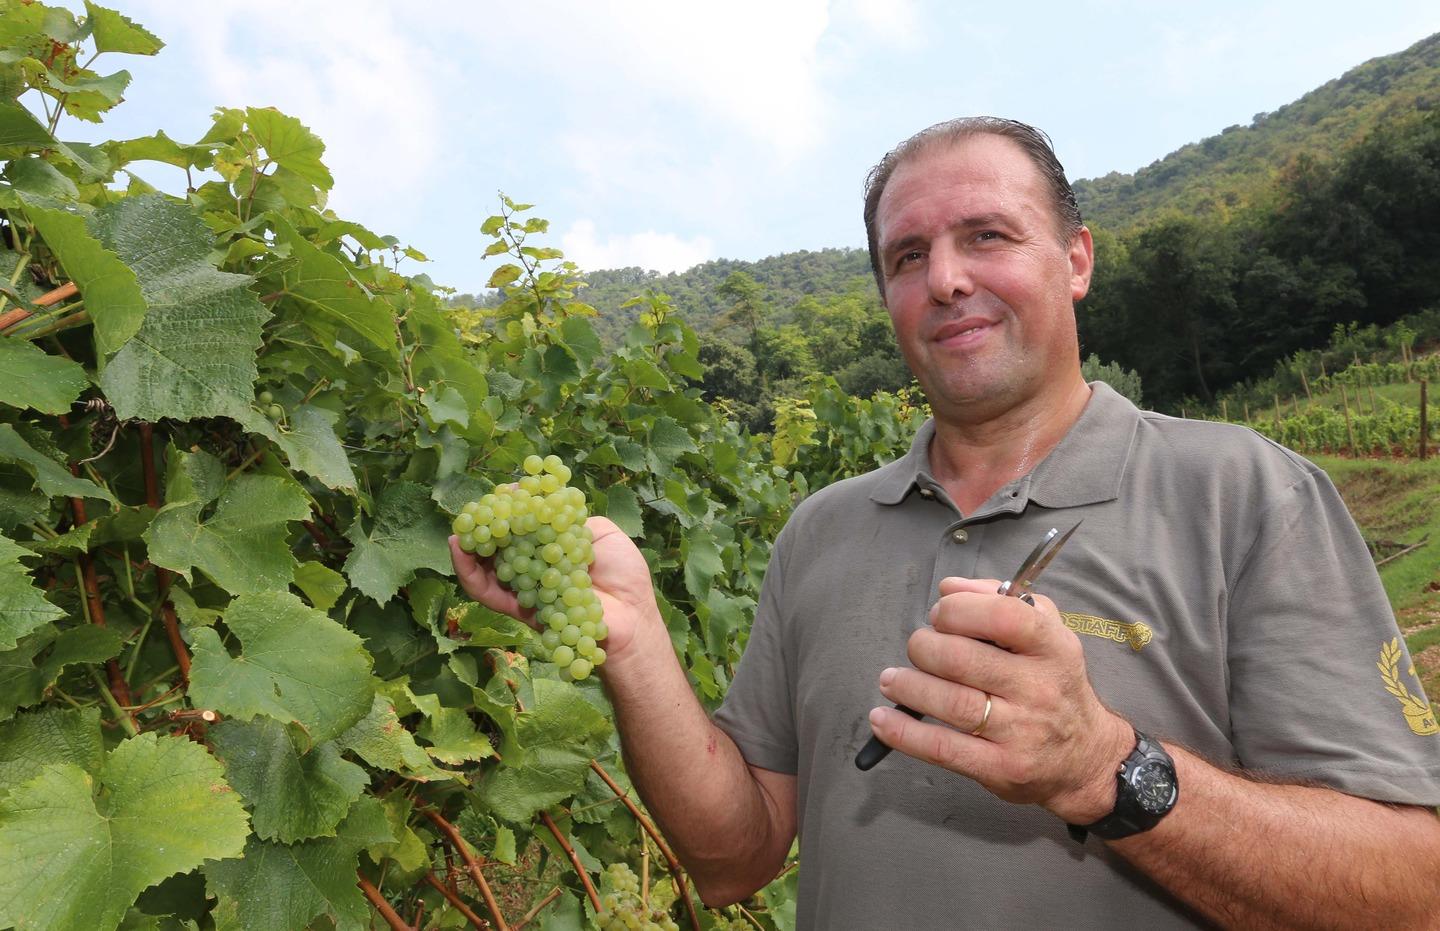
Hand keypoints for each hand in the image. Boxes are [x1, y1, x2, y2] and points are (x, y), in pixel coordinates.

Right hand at [450, 516, 659, 662]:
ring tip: (458, 530)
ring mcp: (525, 588)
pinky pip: (487, 592)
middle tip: (471, 511)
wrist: (632, 617)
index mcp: (553, 547)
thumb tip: (542, 504)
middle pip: (498, 545)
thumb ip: (571, 518)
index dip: (511, 508)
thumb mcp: (602, 534)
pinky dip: (468, 572)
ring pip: (485, 568)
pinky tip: (459, 550)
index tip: (505, 491)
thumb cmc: (625, 576)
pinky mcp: (518, 609)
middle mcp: (535, 566)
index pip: (523, 524)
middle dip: (482, 526)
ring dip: (467, 548)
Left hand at [867, 576, 1132, 822]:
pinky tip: (883, 719)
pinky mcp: (1001, 768)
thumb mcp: (1046, 632)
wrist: (1086, 758)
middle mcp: (1040, 688)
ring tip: (891, 681)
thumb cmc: (1054, 683)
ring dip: (908, 687)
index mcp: (1053, 647)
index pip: (1002, 616)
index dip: (959, 610)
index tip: (940, 615)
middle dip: (924, 648)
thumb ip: (999, 600)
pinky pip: (943, 748)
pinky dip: (905, 733)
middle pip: (963, 659)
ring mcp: (1021, 731)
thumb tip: (949, 587)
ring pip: (950, 703)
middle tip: (917, 649)